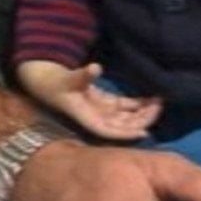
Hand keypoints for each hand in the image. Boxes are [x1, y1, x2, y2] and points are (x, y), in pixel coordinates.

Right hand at [19, 61, 163, 139]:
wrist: (42, 79)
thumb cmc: (52, 82)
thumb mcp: (65, 79)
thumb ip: (81, 76)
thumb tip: (95, 68)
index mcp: (86, 117)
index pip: (109, 130)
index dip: (126, 133)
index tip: (145, 131)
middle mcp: (95, 117)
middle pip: (121, 125)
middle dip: (140, 119)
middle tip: (158, 108)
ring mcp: (99, 110)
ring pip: (124, 116)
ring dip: (141, 112)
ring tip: (158, 103)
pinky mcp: (101, 102)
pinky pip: (121, 107)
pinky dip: (134, 104)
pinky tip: (149, 100)